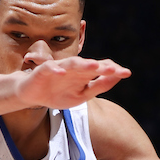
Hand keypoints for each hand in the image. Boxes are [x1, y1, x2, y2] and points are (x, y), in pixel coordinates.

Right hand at [15, 56, 130, 109]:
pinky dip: (55, 70)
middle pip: (89, 65)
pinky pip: (49, 68)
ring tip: (94, 66)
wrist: (32, 95)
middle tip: (114, 69)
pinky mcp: (42, 71)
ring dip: (82, 64)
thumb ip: (98, 86)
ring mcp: (58, 69)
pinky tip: (61, 73)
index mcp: (84, 74)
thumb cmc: (58, 94)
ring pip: (72, 64)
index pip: (101, 69)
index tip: (126, 73)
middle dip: (101, 67)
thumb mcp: (81, 95)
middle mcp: (73, 69)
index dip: (113, 70)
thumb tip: (116, 77)